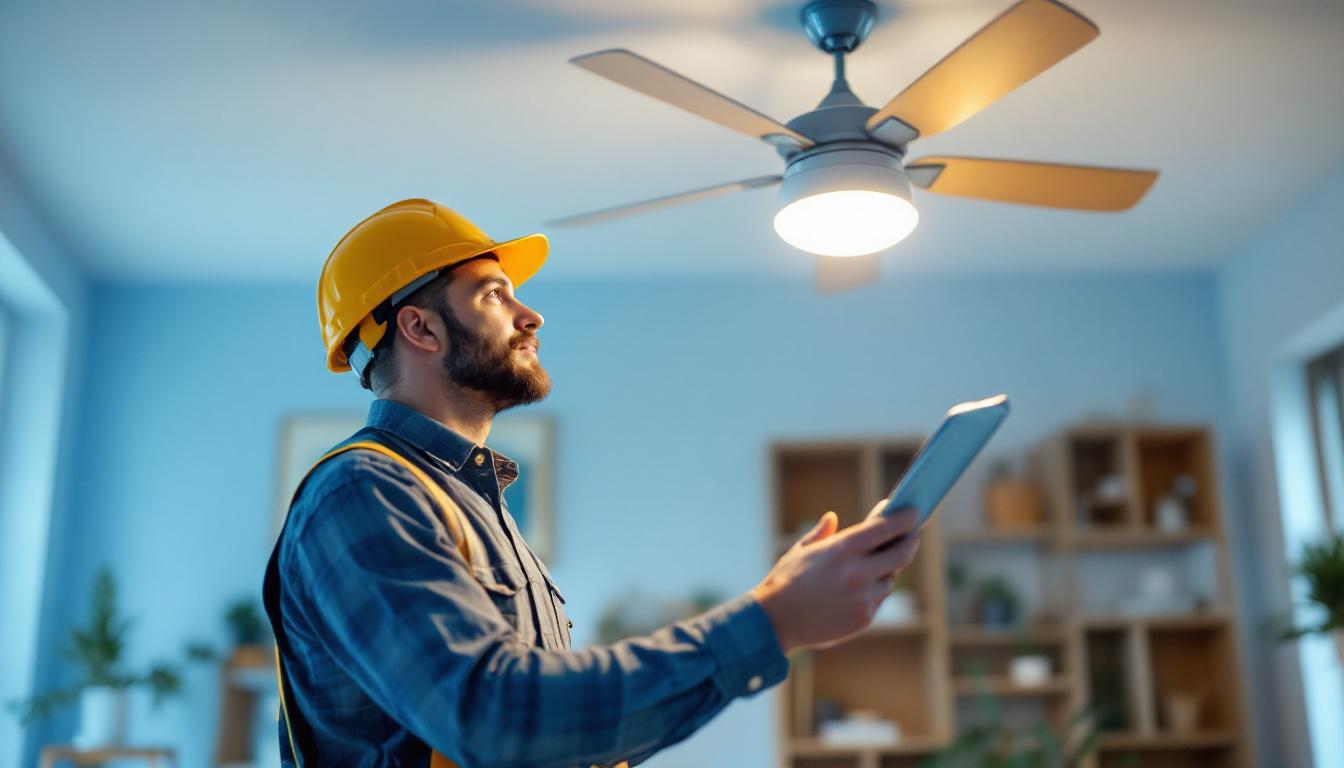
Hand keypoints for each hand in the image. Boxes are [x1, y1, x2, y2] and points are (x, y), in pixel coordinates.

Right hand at [750, 500, 920, 653]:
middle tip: (913, 535)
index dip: (904, 519)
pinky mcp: (863, 618)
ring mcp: (863, 597)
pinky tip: (861, 588)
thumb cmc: (785, 581)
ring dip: (887, 570)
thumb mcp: (800, 551)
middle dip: (910, 542)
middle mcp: (858, 572)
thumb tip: (832, 517)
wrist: (776, 622)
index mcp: (842, 548)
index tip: (913, 512)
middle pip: (901, 553)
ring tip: (878, 564)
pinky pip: (878, 599)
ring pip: (890, 579)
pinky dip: (874, 591)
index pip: (886, 528)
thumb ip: (821, 533)